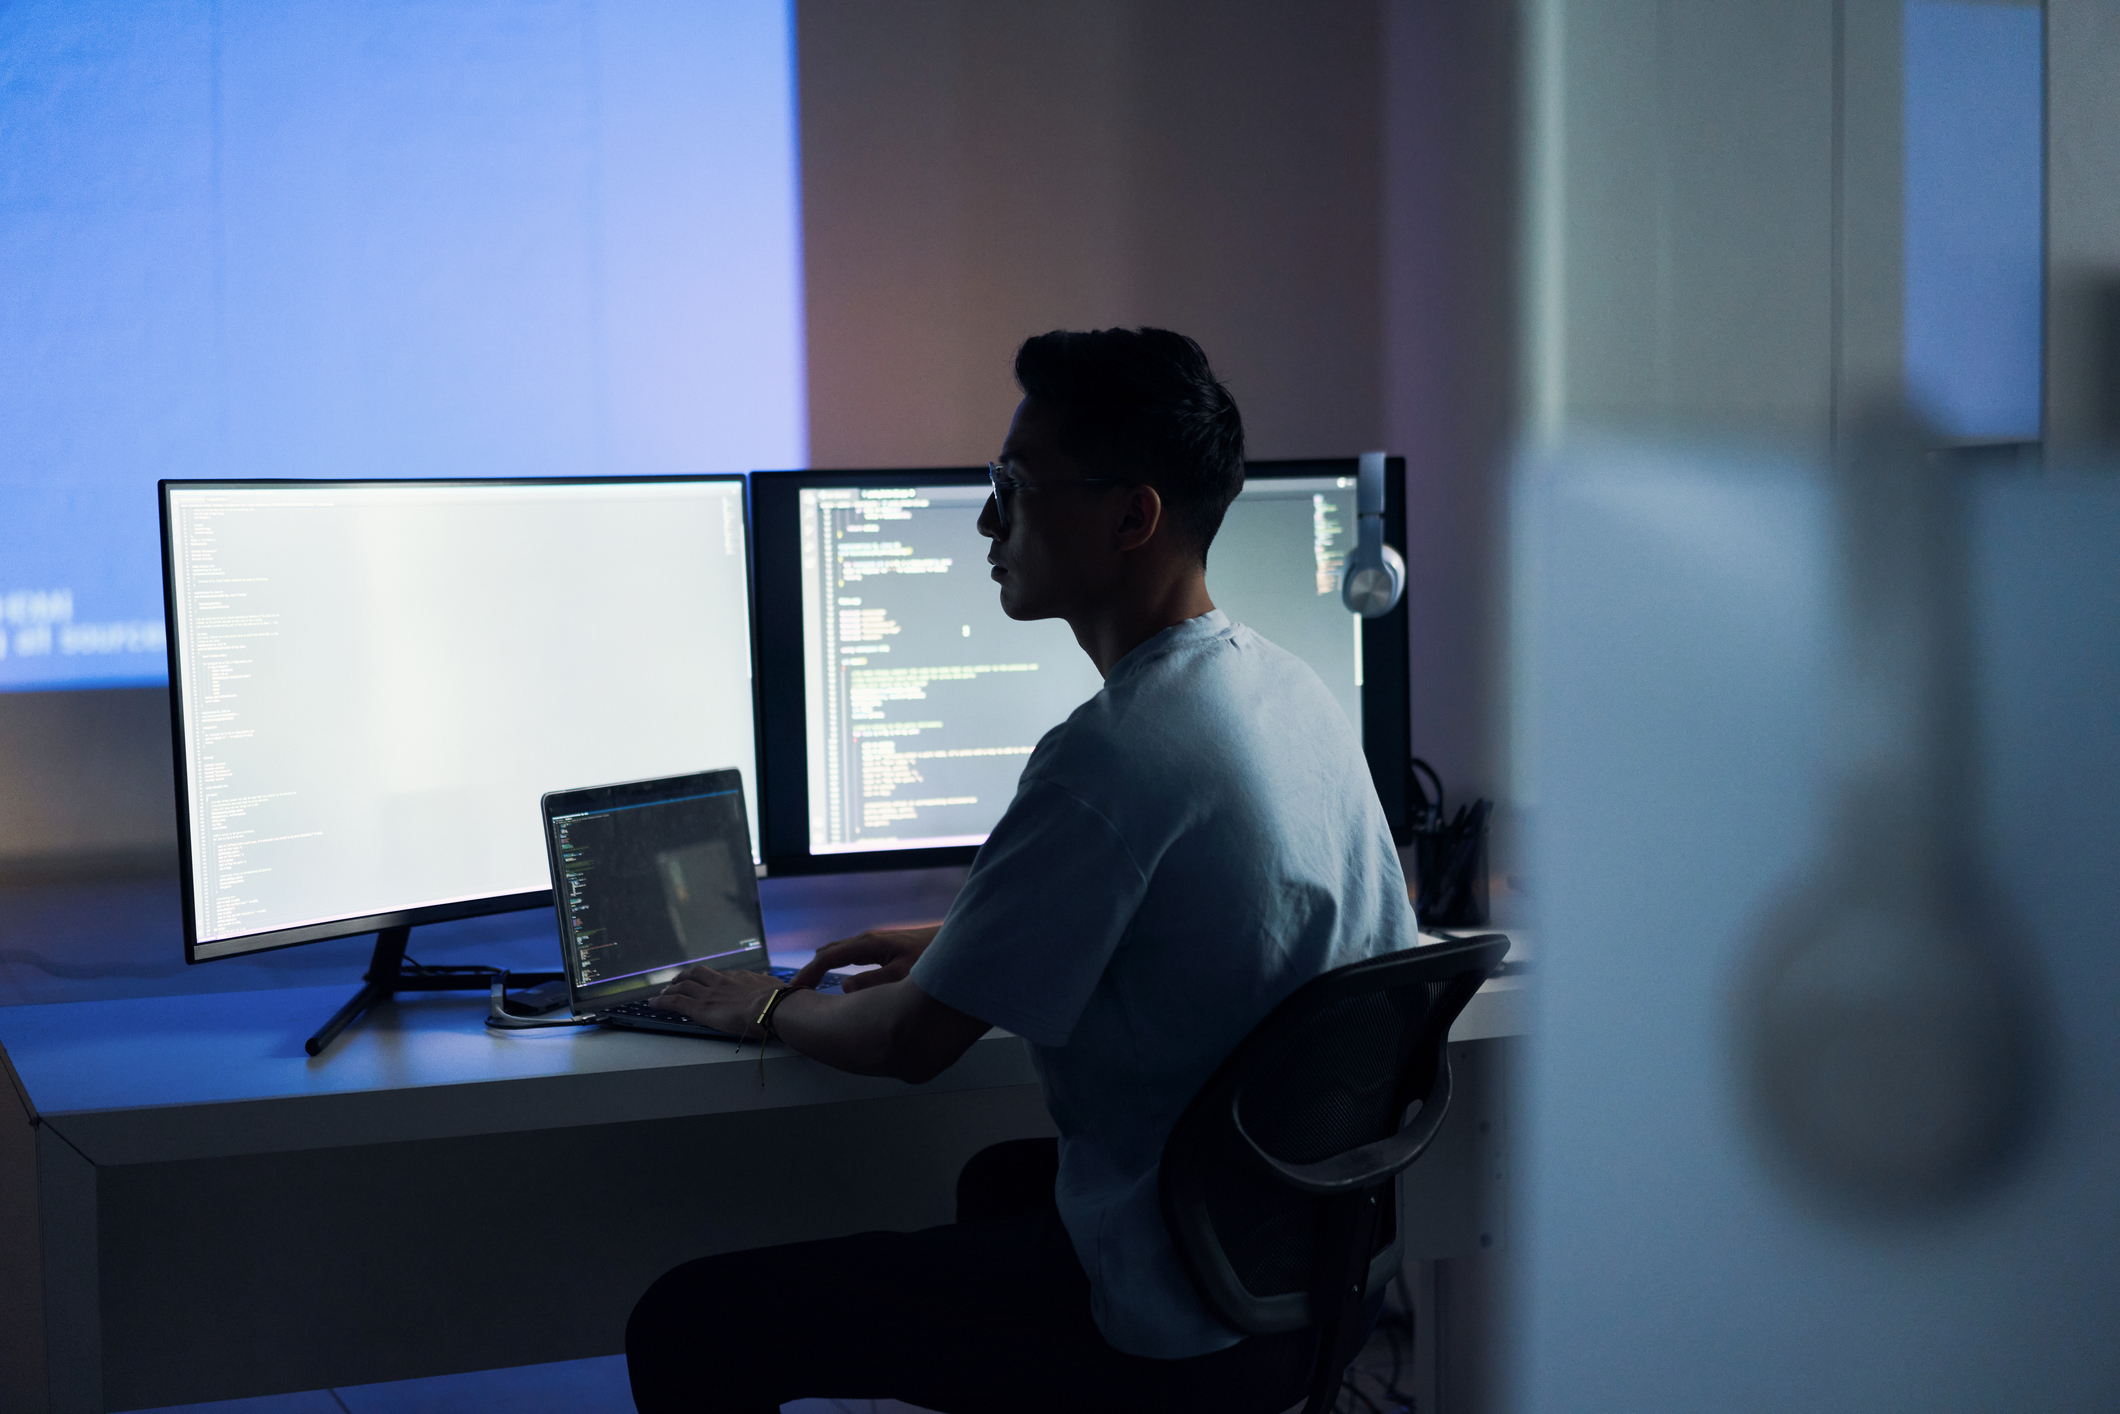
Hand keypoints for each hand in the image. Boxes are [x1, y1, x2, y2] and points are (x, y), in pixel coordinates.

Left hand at [649, 965, 787, 1036]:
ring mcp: (709, 995)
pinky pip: (675, 1002)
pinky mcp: (700, 1008)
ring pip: (683, 986)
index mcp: (739, 977)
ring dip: (670, 988)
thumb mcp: (774, 986)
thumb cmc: (777, 1000)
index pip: (719, 975)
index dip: (708, 979)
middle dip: (684, 977)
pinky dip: (661, 1001)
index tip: (704, 982)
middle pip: (696, 974)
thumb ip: (766, 983)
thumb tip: (767, 979)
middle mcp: (721, 982)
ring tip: (662, 993)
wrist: (770, 1007)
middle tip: (677, 981)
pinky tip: (653, 1003)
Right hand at [790, 923, 941, 991]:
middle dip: (811, 970)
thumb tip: (844, 989)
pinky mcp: (882, 946)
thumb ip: (873, 983)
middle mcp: (867, 940)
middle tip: (795, 990)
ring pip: (839, 952)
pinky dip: (835, 962)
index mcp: (868, 945)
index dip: (809, 973)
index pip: (828, 958)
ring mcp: (874, 941)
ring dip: (822, 965)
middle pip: (830, 953)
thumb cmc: (930, 960)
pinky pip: (849, 954)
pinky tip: (834, 970)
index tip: (793, 990)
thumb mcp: (901, 976)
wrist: (953, 943)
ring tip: (807, 982)